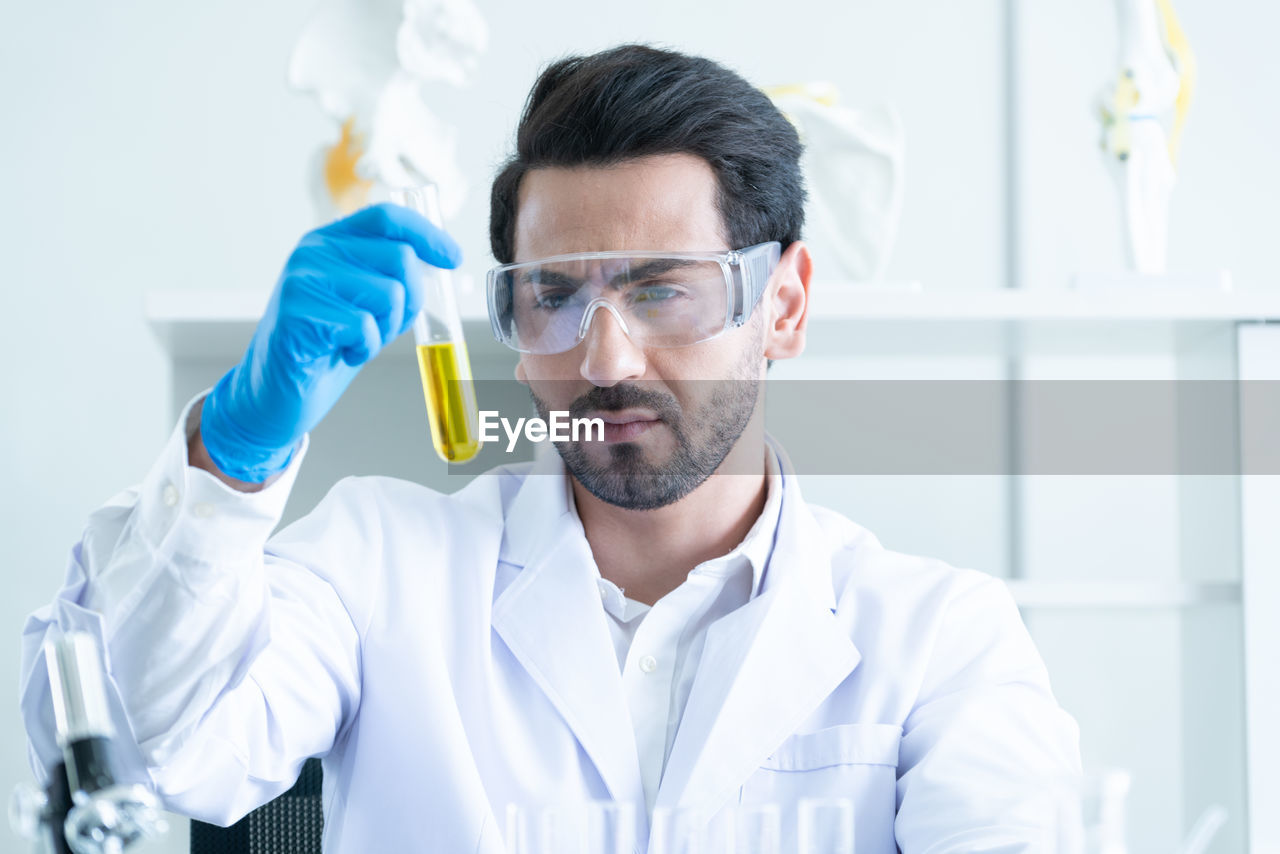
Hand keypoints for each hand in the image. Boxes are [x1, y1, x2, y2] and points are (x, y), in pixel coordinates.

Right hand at [199, 203, 461, 482]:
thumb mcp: (362, 301)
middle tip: (386, 327)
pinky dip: (364, 348)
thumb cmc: (325, 347)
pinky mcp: (298, 313)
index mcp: (330, 241)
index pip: (387, 218)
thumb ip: (388, 275)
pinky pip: (364, 326)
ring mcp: (302, 279)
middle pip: (400, 257)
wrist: (275, 392)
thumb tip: (442, 260)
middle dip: (410, 301)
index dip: (427, 235)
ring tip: (356, 340)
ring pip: (389, 293)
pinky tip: (339, 352)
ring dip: (384, 329)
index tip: (453, 258)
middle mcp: (313, 251)